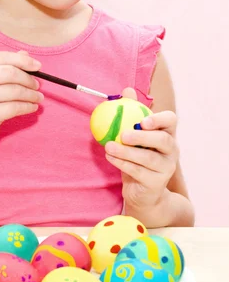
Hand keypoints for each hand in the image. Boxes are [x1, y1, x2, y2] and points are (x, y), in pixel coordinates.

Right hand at [0, 50, 43, 151]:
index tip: (37, 66)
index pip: (2, 57)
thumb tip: (25, 55)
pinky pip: (15, 107)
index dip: (23, 60)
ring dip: (31, 94)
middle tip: (37, 85)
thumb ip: (4, 65)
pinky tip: (32, 107)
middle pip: (10, 73)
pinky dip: (28, 107)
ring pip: (15, 91)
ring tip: (38, 97)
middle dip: (28, 79)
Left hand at [104, 88, 178, 209]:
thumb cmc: (137, 157)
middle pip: (163, 140)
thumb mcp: (134, 134)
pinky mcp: (157, 183)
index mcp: (167, 133)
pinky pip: (138, 172)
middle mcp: (171, 150)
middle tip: (124, 134)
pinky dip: (122, 164)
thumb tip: (127, 90)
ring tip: (109, 146)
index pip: (171, 121)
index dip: (159, 119)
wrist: (142, 192)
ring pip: (149, 158)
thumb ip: (132, 112)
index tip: (142, 120)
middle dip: (144, 136)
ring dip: (126, 152)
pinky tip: (109, 157)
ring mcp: (166, 168)